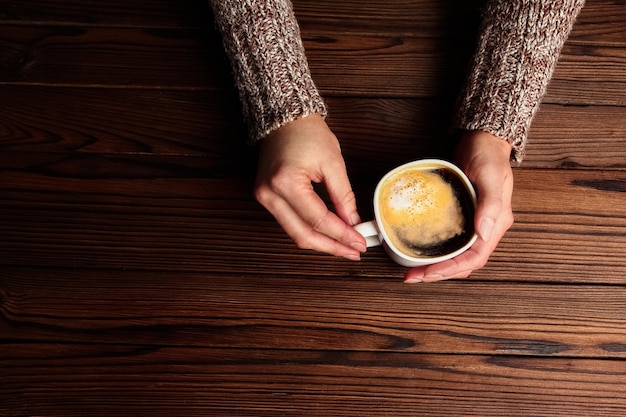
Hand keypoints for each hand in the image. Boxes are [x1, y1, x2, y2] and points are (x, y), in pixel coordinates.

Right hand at [254, 114, 366, 259]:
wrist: (284, 118)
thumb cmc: (306, 132)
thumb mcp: (333, 163)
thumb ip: (344, 196)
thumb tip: (353, 223)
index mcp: (286, 183)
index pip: (318, 220)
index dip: (342, 235)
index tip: (360, 242)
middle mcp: (269, 194)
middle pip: (302, 235)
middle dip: (331, 247)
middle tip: (354, 252)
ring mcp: (264, 198)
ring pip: (295, 233)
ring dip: (321, 242)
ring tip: (345, 247)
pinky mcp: (266, 198)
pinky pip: (290, 223)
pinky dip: (310, 231)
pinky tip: (329, 235)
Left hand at [404, 130, 513, 282]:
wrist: (482, 139)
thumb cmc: (488, 153)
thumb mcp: (490, 175)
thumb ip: (490, 203)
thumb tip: (483, 232)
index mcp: (496, 223)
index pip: (475, 258)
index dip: (451, 269)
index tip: (428, 273)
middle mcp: (486, 227)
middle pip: (463, 262)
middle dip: (439, 273)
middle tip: (412, 276)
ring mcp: (474, 222)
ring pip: (456, 254)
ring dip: (436, 266)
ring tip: (413, 270)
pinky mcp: (462, 215)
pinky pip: (450, 240)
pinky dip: (436, 250)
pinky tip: (420, 250)